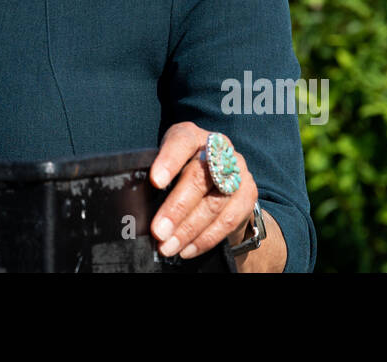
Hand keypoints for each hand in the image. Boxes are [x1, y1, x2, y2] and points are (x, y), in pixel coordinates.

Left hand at [149, 122, 256, 259]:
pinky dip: (206, 239)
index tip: (155, 181)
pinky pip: (229, 220)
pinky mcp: (249, 193)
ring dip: (189, 230)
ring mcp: (237, 170)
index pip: (182, 141)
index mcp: (192, 136)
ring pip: (214, 203)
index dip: (169, 160)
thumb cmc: (181, 172)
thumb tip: (137, 206)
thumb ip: (157, 178)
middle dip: (176, 208)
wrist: (219, 181)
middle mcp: (219, 148)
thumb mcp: (167, 166)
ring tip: (168, 246)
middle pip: (199, 178)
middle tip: (158, 231)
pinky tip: (187, 250)